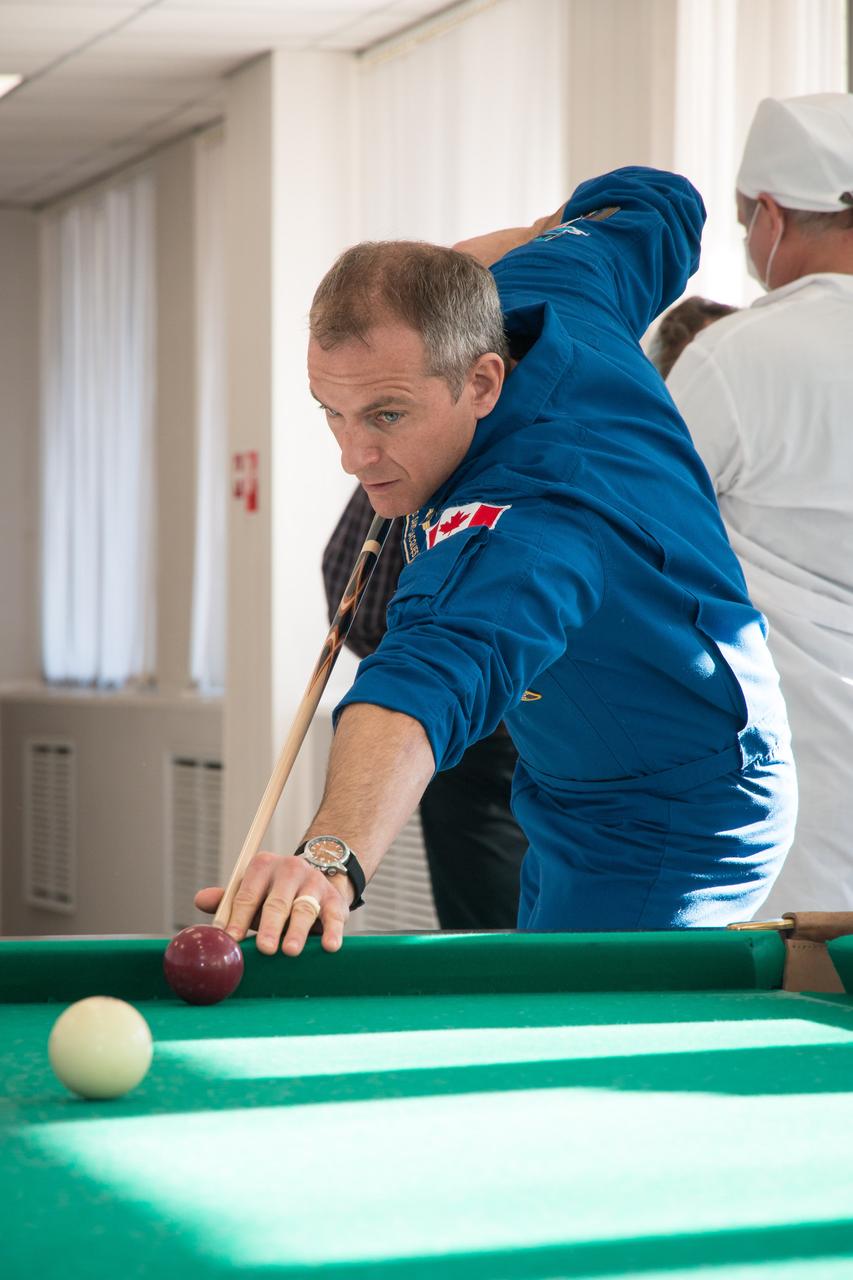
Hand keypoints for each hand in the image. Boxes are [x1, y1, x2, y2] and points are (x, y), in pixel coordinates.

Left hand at [194, 852, 352, 956]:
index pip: (247, 894)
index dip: (238, 918)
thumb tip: (200, 900)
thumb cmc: (275, 894)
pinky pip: (334, 916)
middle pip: (277, 901)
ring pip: (304, 909)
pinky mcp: (334, 899)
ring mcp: (314, 883)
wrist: (315, 879)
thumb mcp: (252, 892)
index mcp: (263, 866)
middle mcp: (290, 869)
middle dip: (269, 926)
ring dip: (297, 931)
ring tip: (290, 951)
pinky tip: (329, 946)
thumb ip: (228, 900)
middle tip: (264, 948)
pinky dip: (333, 932)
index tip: (231, 939)